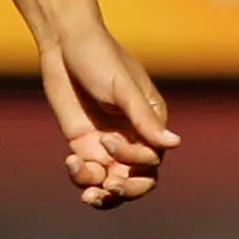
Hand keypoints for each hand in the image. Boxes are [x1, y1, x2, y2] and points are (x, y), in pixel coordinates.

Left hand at [38, 28, 178, 208]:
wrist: (63, 43)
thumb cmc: (99, 57)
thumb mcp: (123, 87)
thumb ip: (145, 118)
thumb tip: (175, 144)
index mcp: (151, 122)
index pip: (152, 160)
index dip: (135, 161)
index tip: (109, 142)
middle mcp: (133, 137)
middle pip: (139, 180)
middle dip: (125, 191)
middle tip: (107, 189)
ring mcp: (108, 143)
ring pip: (112, 184)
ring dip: (102, 195)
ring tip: (87, 195)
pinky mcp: (84, 144)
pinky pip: (88, 174)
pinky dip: (81, 177)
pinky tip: (71, 161)